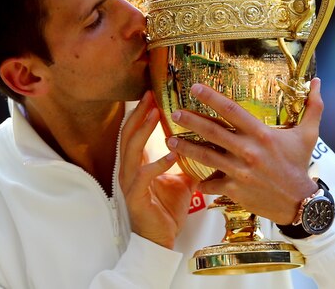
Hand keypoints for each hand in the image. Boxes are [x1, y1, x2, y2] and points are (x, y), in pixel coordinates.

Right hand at [119, 90, 194, 248]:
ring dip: (144, 131)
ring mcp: (130, 183)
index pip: (133, 132)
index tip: (152, 95)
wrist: (160, 240)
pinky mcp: (136, 197)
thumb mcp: (181, 180)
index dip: (141, 113)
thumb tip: (206, 145)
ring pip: (131, 150)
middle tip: (151, 96)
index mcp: (137, 164)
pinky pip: (145, 175)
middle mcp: (129, 170)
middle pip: (128, 134)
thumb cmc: (167, 210)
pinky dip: (158, 163)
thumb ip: (187, 162)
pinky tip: (172, 153)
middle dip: (140, 113)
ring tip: (156, 114)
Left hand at [166, 78, 323, 224]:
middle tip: (174, 113)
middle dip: (190, 121)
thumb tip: (318, 81)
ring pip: (206, 157)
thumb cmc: (300, 165)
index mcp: (261, 134)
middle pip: (212, 131)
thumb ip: (313, 107)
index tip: (194, 88)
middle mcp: (248, 150)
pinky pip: (211, 184)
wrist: (300, 203)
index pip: (232, 110)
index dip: (211, 97)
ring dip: (186, 148)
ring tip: (169, 141)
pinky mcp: (234, 190)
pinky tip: (193, 179)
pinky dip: (202, 182)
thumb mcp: (309, 135)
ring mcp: (239, 171)